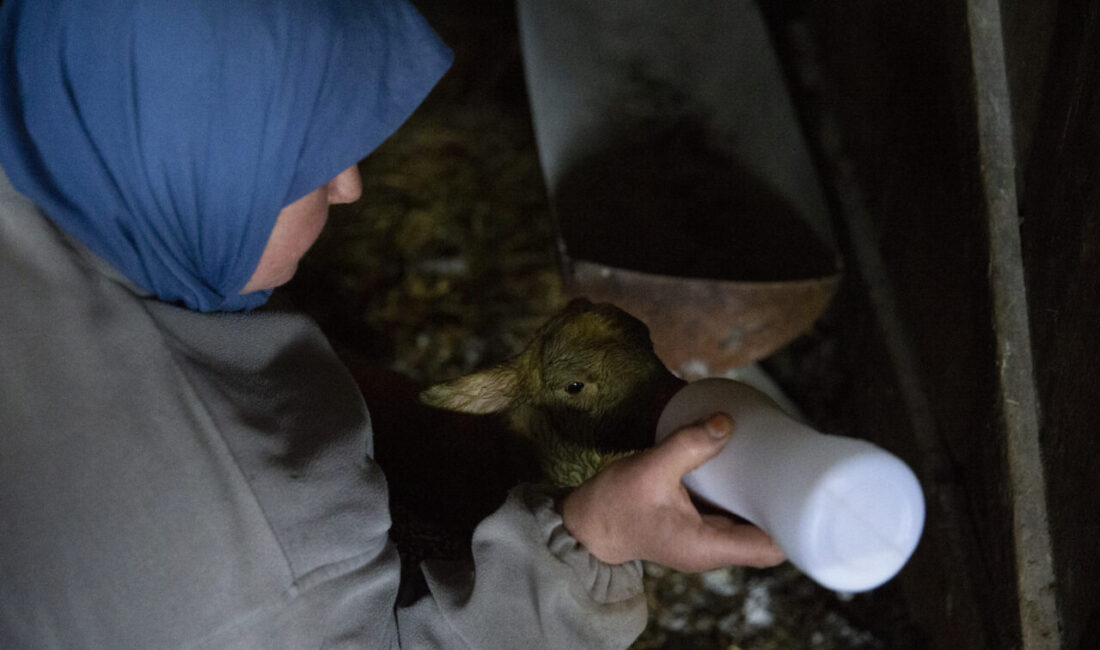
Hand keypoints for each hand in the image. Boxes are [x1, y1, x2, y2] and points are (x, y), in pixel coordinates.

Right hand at [559, 414, 784, 571]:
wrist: (585, 525)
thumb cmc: (613, 504)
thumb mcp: (649, 470)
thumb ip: (687, 445)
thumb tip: (726, 421)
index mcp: (706, 546)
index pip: (770, 548)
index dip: (796, 525)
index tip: (810, 492)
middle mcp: (711, 549)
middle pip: (767, 537)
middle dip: (786, 505)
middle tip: (799, 466)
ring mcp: (704, 540)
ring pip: (751, 526)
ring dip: (766, 499)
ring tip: (781, 463)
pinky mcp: (695, 528)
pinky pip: (732, 516)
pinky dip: (744, 496)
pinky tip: (749, 469)